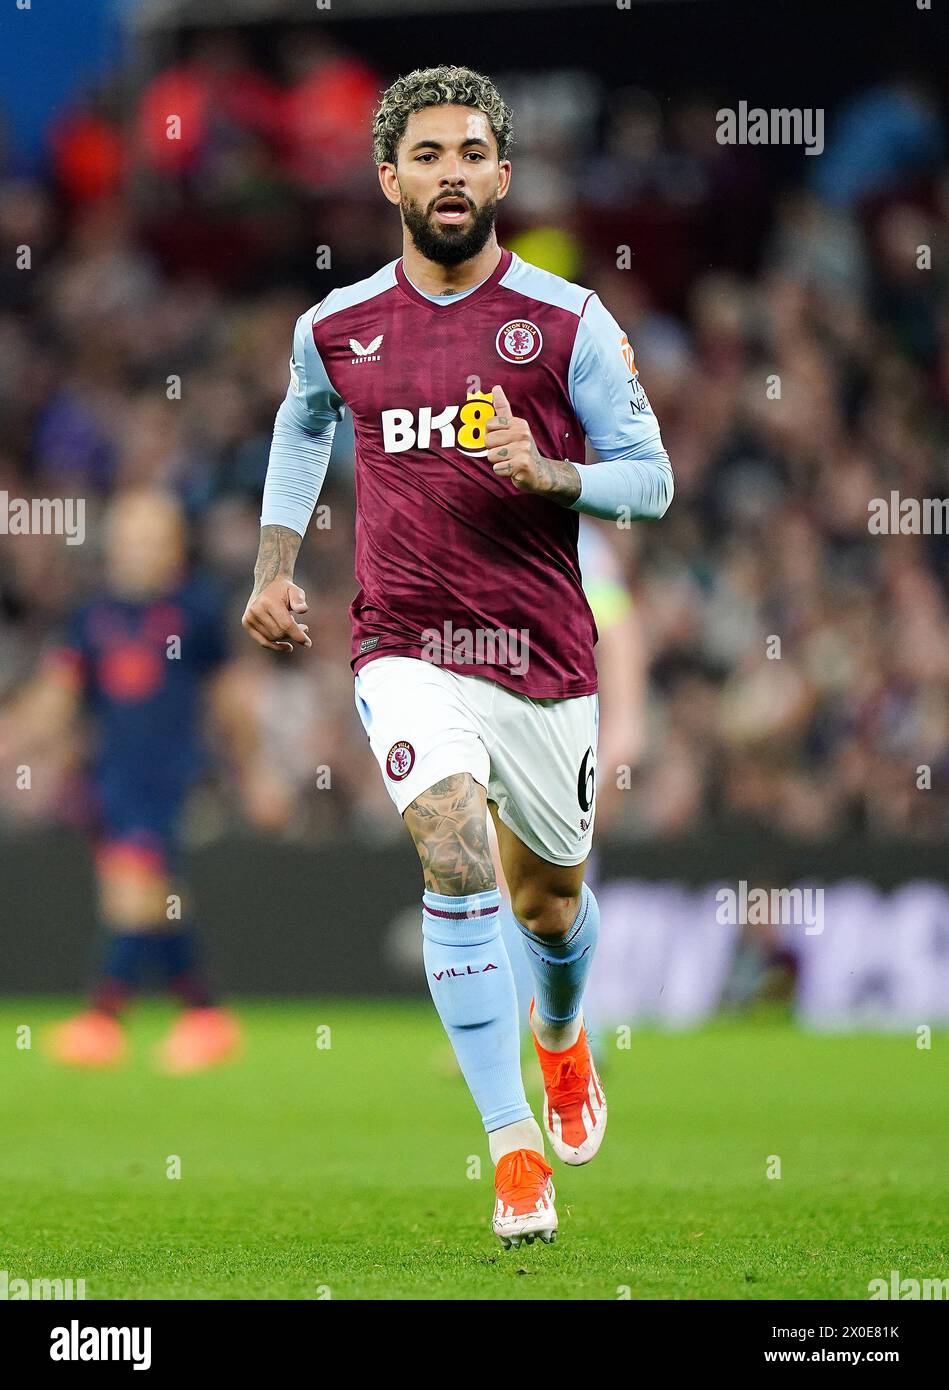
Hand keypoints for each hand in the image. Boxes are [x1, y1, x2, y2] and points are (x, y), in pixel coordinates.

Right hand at [242, 577, 311, 652]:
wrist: (266, 584)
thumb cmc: (284, 589)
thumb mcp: (295, 591)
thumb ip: (299, 600)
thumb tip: (303, 610)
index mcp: (268, 602)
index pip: (286, 625)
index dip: (298, 635)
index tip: (308, 643)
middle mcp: (256, 610)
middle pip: (279, 633)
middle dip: (294, 634)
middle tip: (304, 627)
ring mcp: (249, 617)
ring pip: (273, 638)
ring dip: (286, 637)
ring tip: (294, 627)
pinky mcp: (246, 623)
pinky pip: (263, 641)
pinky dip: (275, 646)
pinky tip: (288, 647)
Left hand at [485, 385, 580, 502]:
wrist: (540, 472)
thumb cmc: (521, 450)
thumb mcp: (514, 427)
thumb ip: (503, 409)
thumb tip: (496, 387)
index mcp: (518, 423)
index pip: (489, 424)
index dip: (491, 435)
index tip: (504, 440)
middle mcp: (522, 433)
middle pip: (488, 440)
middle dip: (493, 450)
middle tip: (507, 453)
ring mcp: (523, 448)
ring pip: (491, 456)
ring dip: (498, 462)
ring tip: (510, 461)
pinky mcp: (522, 464)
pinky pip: (497, 468)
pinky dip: (502, 472)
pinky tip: (513, 469)